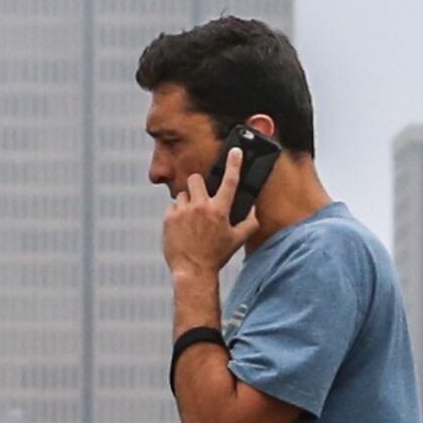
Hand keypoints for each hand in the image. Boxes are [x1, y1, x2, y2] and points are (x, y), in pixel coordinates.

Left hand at [162, 147, 249, 278]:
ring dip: (187, 202)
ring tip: (191, 220)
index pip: (230, 181)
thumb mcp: (237, 240)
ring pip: (183, 193)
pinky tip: (182, 228)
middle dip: (198, 186)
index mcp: (220, 210)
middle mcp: (201, 207)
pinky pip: (173, 206)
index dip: (234, 163)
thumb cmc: (216, 256)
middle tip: (201, 199)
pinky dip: (177, 213)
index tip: (235, 151)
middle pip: (196, 179)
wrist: (193, 271)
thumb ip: (250, 222)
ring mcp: (183, 211)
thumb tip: (253, 207)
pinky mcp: (169, 218)